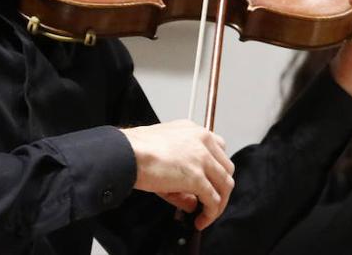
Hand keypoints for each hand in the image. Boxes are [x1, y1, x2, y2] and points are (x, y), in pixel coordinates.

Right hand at [119, 120, 235, 229]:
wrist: (125, 153)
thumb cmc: (137, 151)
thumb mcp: (165, 157)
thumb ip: (183, 177)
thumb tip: (193, 202)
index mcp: (194, 132)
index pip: (218, 150)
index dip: (216, 170)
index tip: (211, 182)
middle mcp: (203, 141)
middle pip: (226, 167)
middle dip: (220, 187)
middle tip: (209, 201)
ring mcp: (202, 158)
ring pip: (225, 184)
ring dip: (219, 203)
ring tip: (207, 215)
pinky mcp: (197, 177)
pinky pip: (213, 199)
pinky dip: (211, 213)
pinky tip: (201, 220)